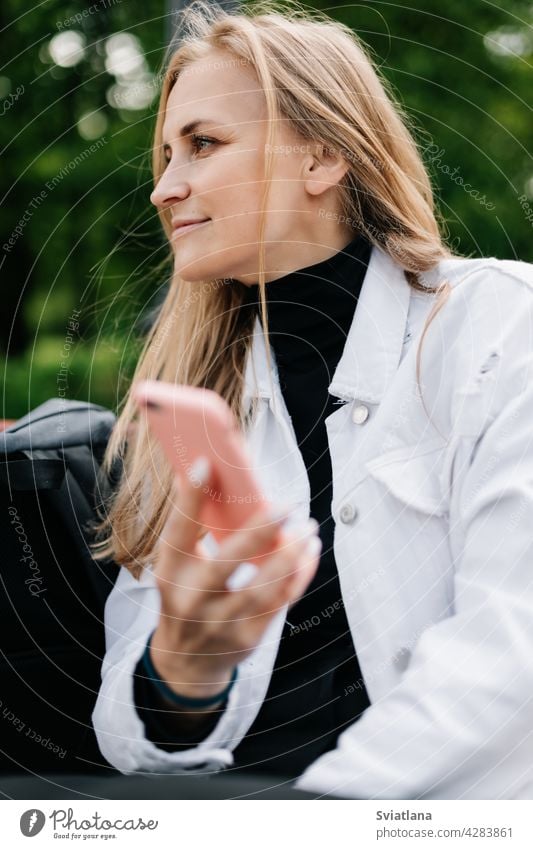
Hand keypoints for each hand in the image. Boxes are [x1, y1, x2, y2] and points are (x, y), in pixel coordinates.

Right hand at [149, 456, 320, 701]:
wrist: (186, 661)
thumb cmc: (186, 596)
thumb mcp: (177, 566)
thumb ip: (193, 529)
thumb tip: (211, 473)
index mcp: (170, 573)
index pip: (178, 532)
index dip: (189, 499)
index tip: (205, 464)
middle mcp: (191, 599)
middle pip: (227, 562)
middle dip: (259, 530)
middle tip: (286, 504)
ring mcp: (220, 622)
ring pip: (263, 586)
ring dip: (291, 554)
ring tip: (308, 528)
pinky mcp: (247, 638)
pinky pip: (280, 602)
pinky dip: (298, 575)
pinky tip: (309, 552)